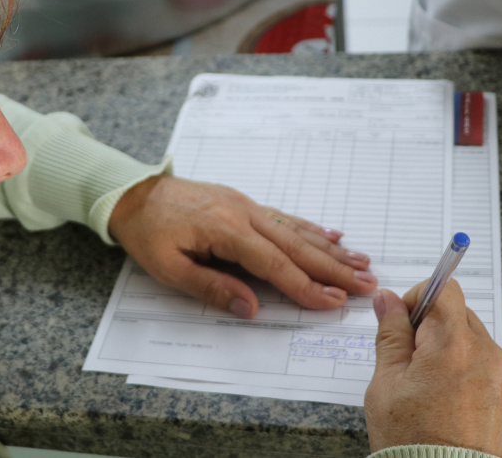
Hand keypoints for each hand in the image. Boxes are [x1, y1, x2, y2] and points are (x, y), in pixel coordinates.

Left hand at [108, 175, 376, 318]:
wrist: (135, 193)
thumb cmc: (148, 233)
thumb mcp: (169, 268)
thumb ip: (212, 287)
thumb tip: (251, 309)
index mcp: (225, 230)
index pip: (274, 264)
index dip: (306, 286)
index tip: (333, 302)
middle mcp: (243, 214)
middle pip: (296, 246)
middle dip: (332, 268)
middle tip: (366, 283)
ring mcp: (246, 206)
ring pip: (296, 229)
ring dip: (329, 248)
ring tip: (360, 262)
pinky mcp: (244, 203)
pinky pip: (284, 217)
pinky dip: (310, 228)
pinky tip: (331, 234)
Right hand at [364, 280, 501, 456]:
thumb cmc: (413, 442)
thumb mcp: (386, 385)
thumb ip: (391, 335)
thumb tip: (388, 300)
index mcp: (453, 345)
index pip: (444, 290)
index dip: (419, 299)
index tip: (405, 322)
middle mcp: (489, 355)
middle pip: (460, 317)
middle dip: (434, 331)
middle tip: (412, 365)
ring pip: (477, 345)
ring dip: (455, 355)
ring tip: (434, 394)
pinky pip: (494, 372)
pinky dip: (474, 379)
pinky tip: (455, 408)